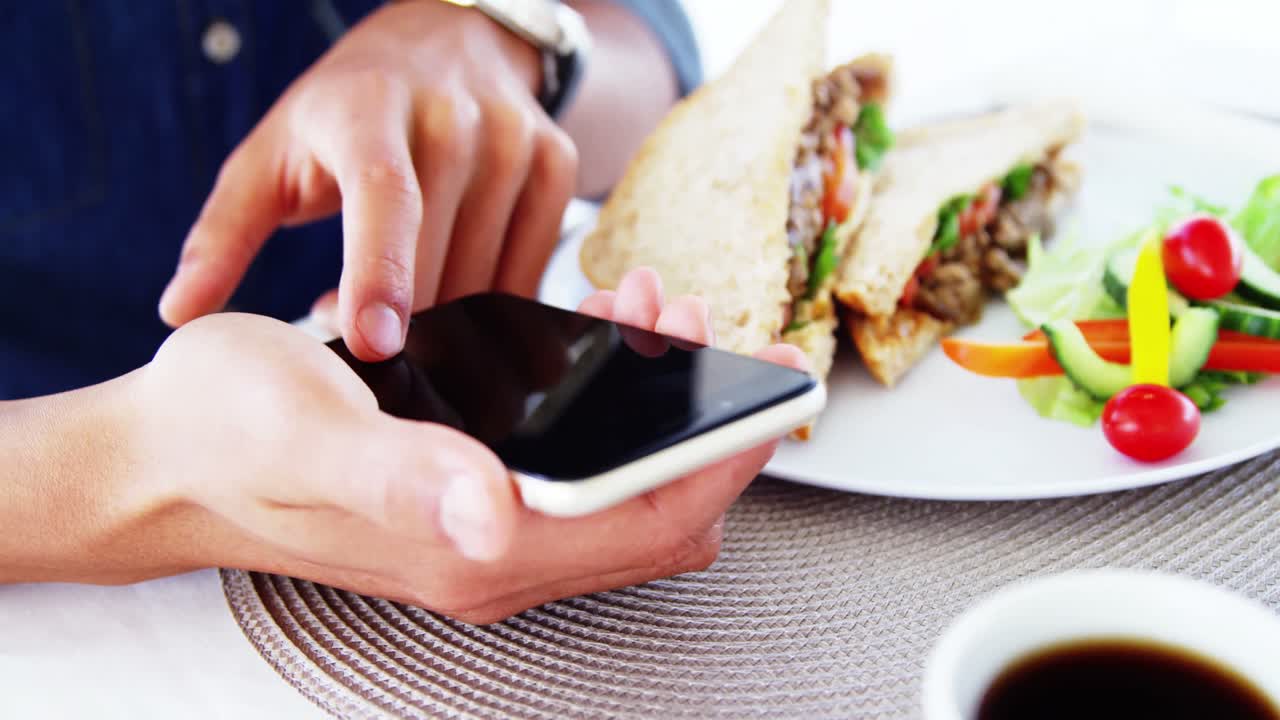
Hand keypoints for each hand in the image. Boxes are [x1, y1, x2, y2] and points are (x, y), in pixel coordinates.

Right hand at [136, 269, 806, 622]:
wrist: (164, 453)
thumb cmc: (227, 436)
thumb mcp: (307, 435)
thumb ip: (401, 475)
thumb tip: (492, 507)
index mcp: (477, 549)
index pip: (656, 519)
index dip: (723, 455)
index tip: (760, 375)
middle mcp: (497, 554)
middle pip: (659, 508)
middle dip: (699, 417)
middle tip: (687, 315)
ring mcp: (487, 530)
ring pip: (625, 485)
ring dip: (657, 403)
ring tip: (643, 306)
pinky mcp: (471, 497)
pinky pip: (580, 466)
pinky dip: (611, 404)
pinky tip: (592, 335)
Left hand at [158, 0, 576, 362]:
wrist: (450, 41)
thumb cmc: (344, 113)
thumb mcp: (272, 155)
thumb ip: (223, 234)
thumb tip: (179, 314)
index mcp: (370, 110)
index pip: (385, 195)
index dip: (380, 272)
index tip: (374, 343)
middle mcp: (455, 119)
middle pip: (438, 260)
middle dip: (400, 321)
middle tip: (360, 333)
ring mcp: (515, 140)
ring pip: (487, 278)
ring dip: (442, 318)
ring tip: (399, 302)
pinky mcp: (556, 163)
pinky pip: (527, 271)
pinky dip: (488, 302)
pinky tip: (450, 289)